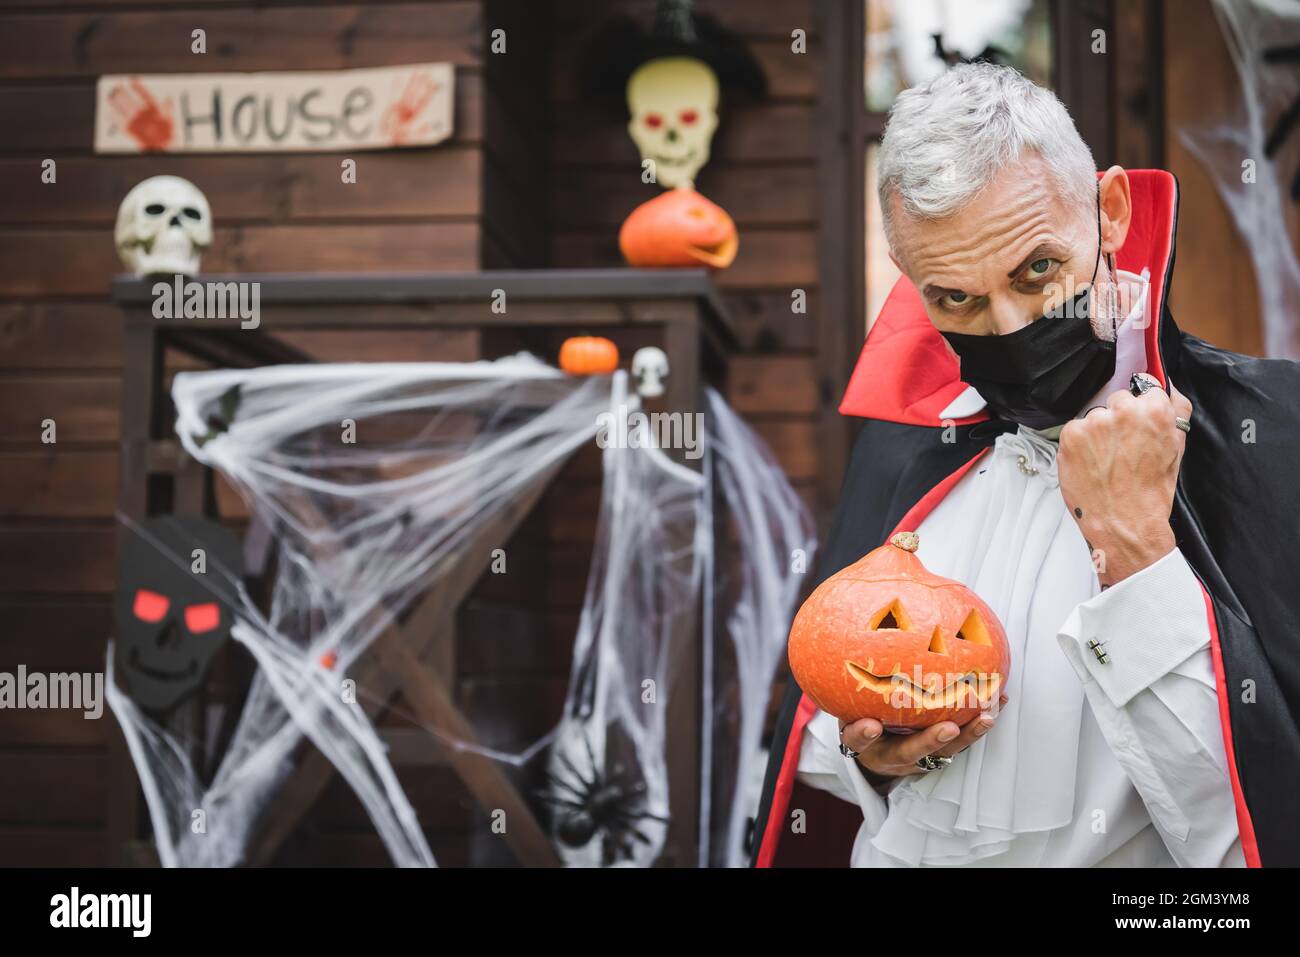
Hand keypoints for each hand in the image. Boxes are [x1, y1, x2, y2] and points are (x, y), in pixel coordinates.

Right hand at [839, 693, 1008, 783]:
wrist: (877, 754)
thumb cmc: (861, 718)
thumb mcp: (848, 708)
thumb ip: (849, 686)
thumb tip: (858, 635)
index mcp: (865, 744)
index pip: (858, 741)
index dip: (863, 735)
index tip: (870, 726)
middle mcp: (892, 755)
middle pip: (910, 753)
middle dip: (931, 741)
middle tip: (949, 729)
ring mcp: (918, 758)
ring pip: (944, 753)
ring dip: (968, 735)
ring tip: (987, 716)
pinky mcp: (938, 754)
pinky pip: (962, 741)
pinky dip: (979, 722)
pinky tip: (999, 701)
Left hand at [1058, 374, 1190, 586]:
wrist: (1124, 522)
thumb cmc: (1151, 489)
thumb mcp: (1177, 447)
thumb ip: (1176, 411)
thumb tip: (1167, 389)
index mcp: (1154, 410)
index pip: (1145, 388)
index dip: (1143, 407)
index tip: (1138, 423)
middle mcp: (1122, 411)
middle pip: (1118, 400)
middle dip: (1119, 419)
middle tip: (1123, 448)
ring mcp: (1093, 422)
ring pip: (1095, 416)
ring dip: (1098, 432)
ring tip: (1106, 460)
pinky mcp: (1071, 435)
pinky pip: (1075, 430)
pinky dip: (1080, 444)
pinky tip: (1091, 463)